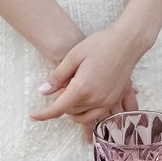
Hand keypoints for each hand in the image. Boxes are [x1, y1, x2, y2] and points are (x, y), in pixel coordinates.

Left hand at [31, 23, 150, 127]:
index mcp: (82, 88)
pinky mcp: (114, 99)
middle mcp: (95, 99)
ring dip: (73, 111)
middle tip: (61, 86)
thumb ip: (58, 76)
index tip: (33, 116)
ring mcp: (106, 101)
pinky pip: (97, 115)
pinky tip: (83, 102)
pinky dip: (87, 113)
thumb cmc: (100, 44)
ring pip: (83, 117)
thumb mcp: (74, 56)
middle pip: (70, 112)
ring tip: (71, 94)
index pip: (58, 108)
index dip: (44, 114)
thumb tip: (44, 91)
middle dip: (61, 104)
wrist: (128, 42)